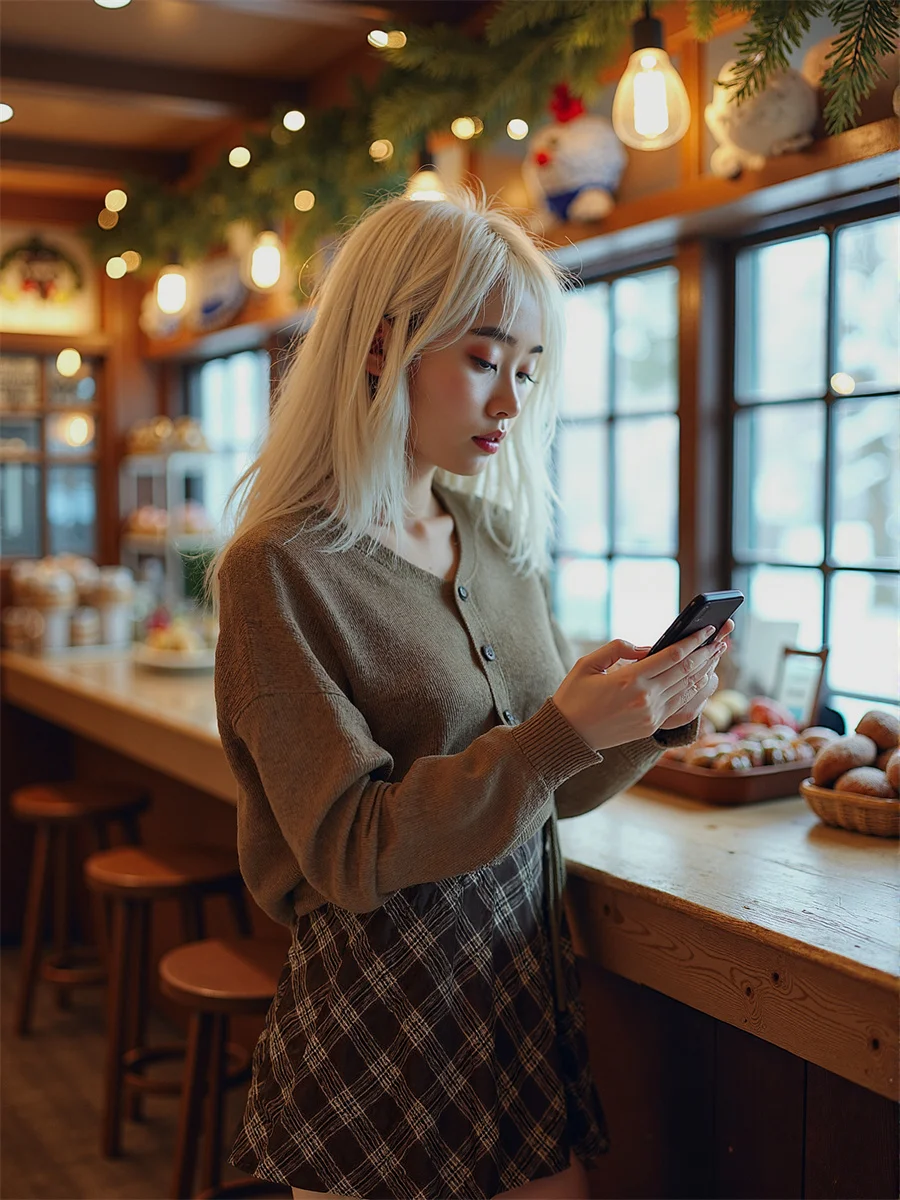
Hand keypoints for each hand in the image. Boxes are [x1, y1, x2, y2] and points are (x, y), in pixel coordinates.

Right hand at [552, 623, 731, 751]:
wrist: (569, 735)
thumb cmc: (574, 696)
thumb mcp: (587, 663)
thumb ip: (618, 648)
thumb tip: (647, 648)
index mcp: (629, 679)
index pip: (672, 656)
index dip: (693, 641)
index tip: (706, 629)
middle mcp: (645, 698)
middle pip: (686, 671)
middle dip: (706, 653)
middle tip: (721, 638)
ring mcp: (651, 715)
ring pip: (688, 689)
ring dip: (705, 670)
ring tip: (716, 655)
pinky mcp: (652, 726)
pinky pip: (681, 705)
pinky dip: (695, 691)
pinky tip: (702, 678)